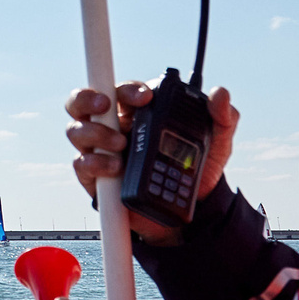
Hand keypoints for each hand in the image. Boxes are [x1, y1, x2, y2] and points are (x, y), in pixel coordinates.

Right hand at [65, 80, 239, 243]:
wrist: (192, 211)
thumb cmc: (197, 169)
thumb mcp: (217, 142)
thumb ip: (222, 116)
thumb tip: (220, 94)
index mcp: (139, 112)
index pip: (122, 89)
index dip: (128, 88)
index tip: (145, 97)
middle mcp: (114, 126)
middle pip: (82, 101)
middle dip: (88, 98)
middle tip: (106, 105)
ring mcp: (101, 150)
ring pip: (77, 130)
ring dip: (96, 133)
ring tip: (121, 143)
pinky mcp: (95, 176)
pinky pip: (82, 163)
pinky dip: (96, 163)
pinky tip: (116, 167)